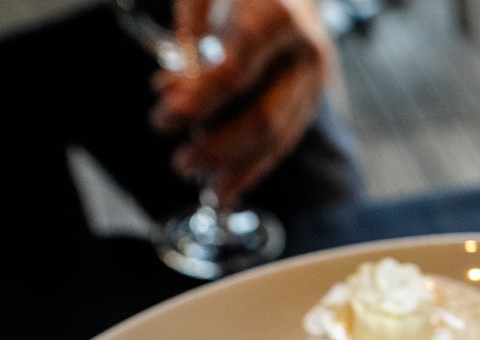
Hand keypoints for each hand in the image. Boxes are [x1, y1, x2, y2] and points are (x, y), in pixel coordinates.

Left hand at [151, 0, 332, 207]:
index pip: (236, 71)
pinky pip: (287, 140)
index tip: (165, 119)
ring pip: (280, 137)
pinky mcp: (313, 97)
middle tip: (181, 162)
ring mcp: (314, 79)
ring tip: (204, 183)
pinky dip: (255, 165)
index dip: (199, 101)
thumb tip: (172, 87)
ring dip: (238, 167)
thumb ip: (188, 25)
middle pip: (265, 115)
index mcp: (277, 17)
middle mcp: (305, 52)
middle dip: (219, 147)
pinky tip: (230, 183)